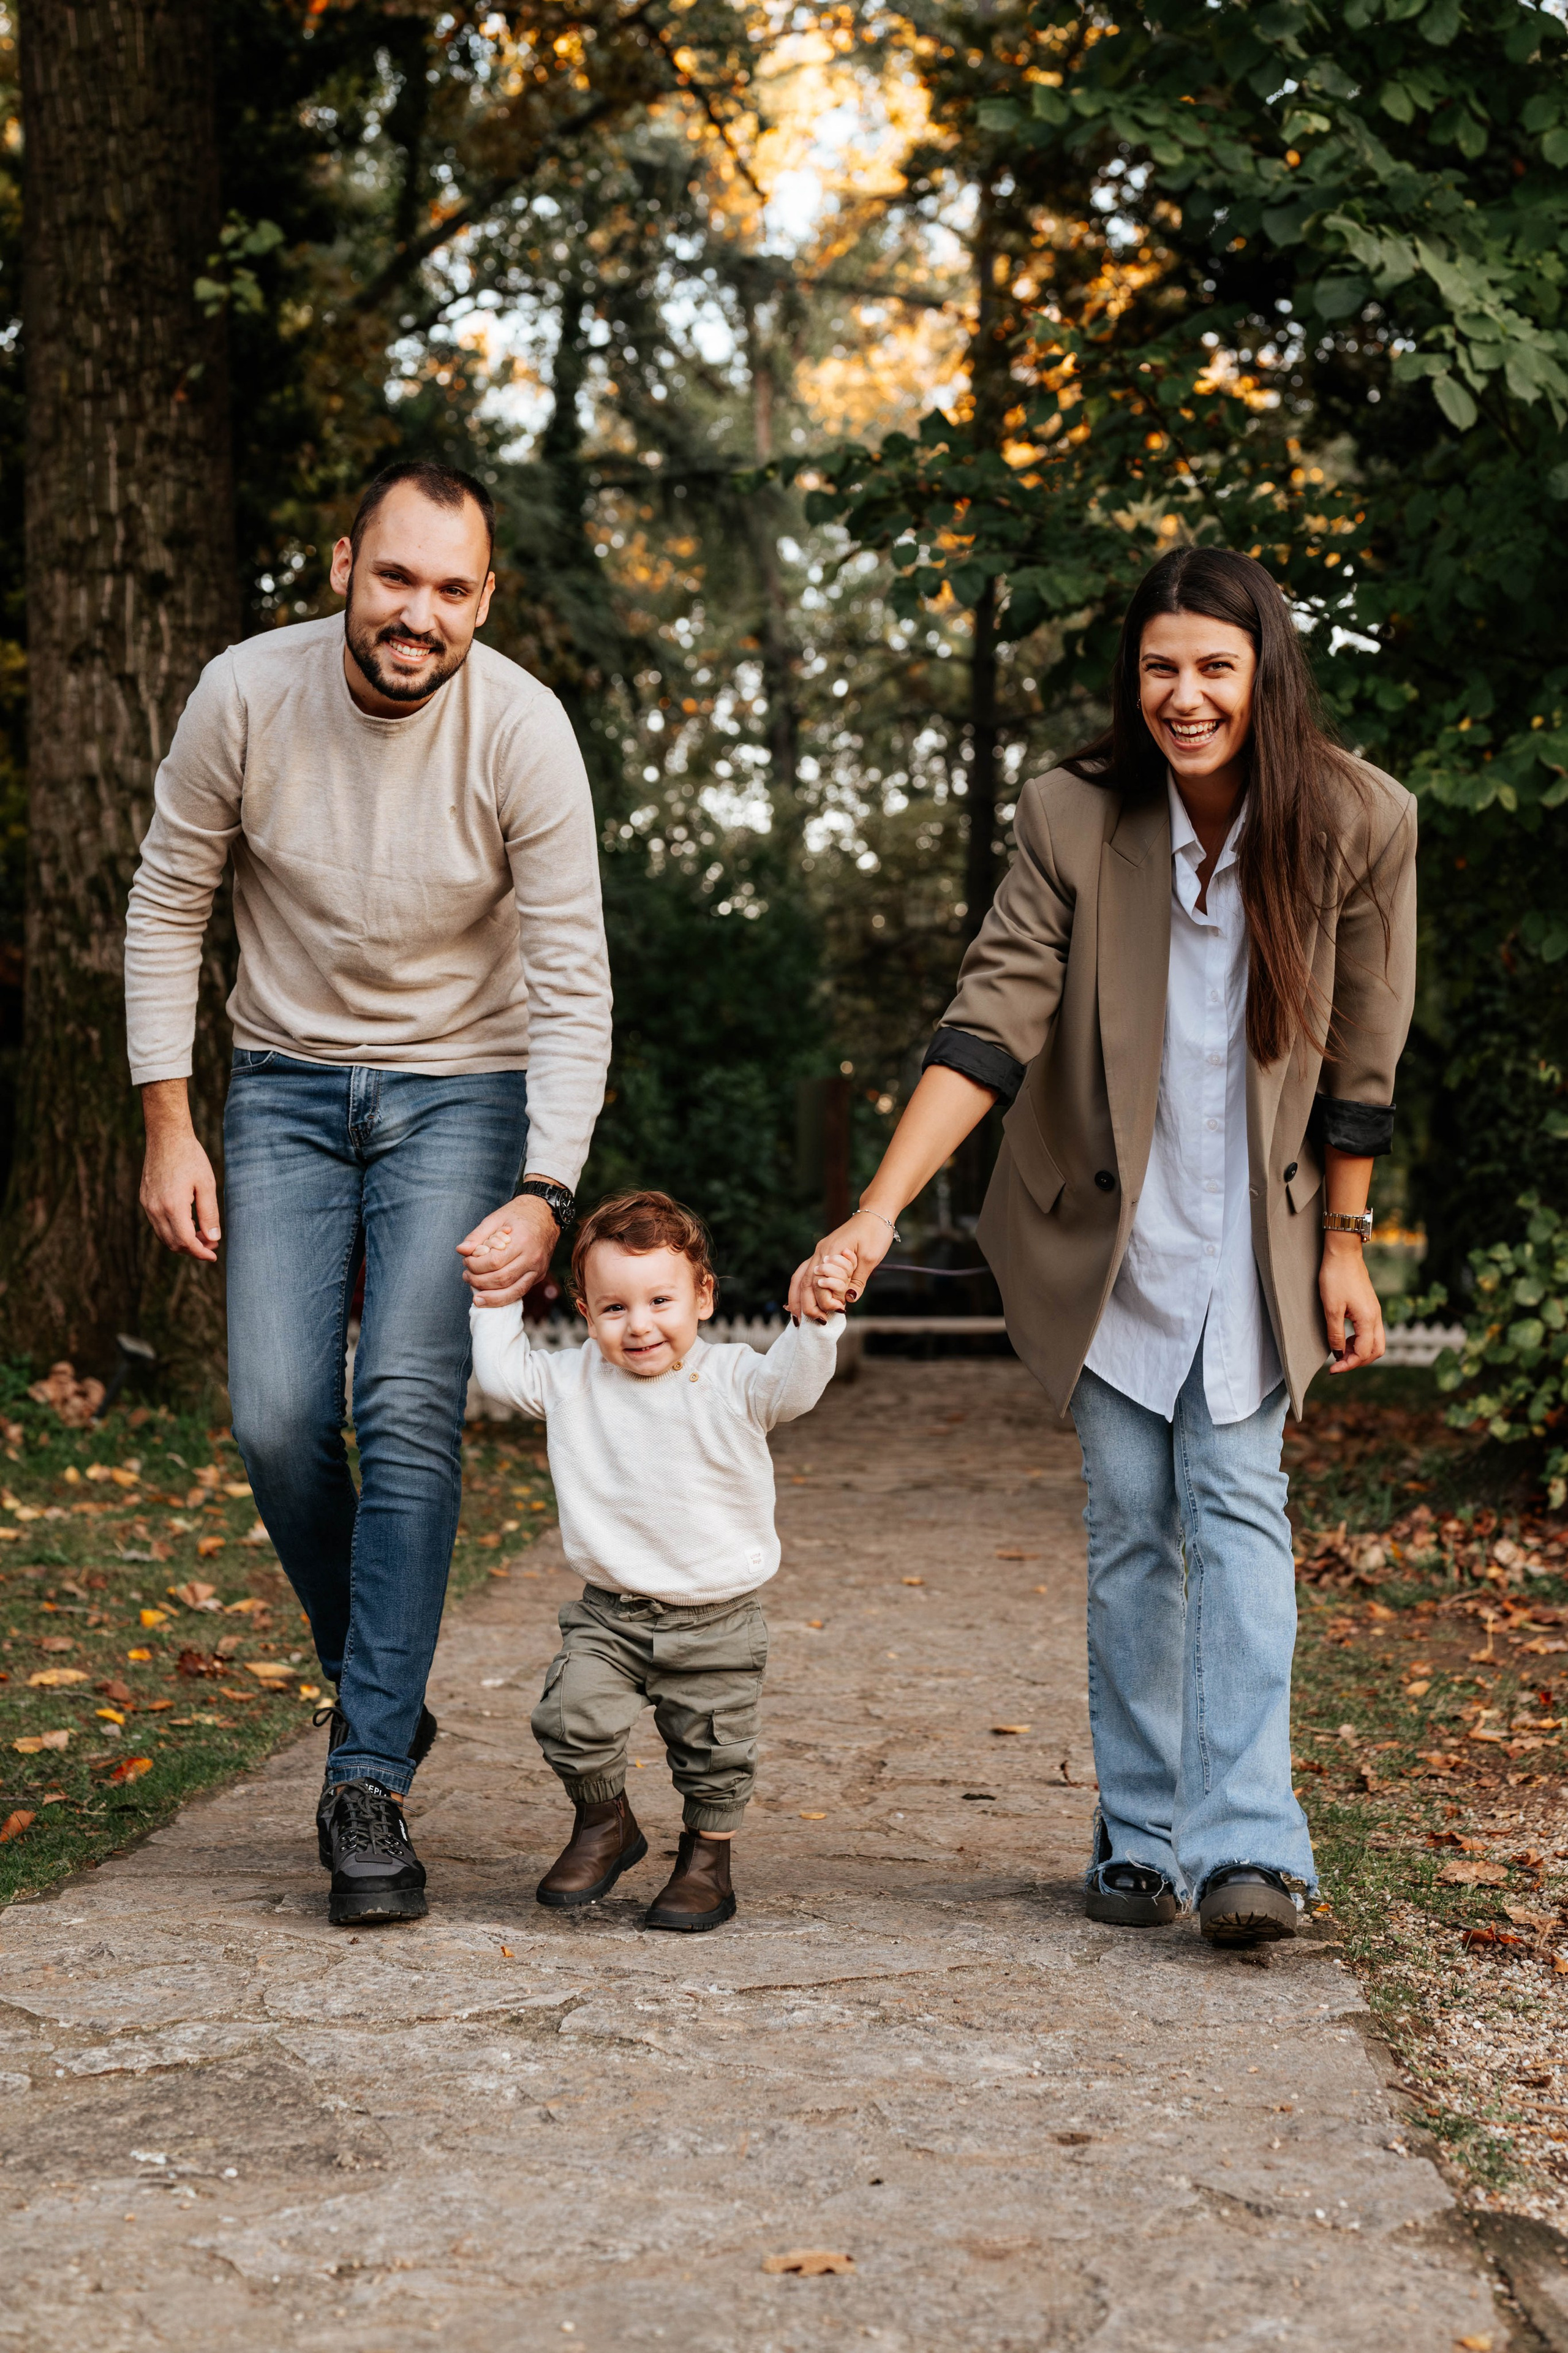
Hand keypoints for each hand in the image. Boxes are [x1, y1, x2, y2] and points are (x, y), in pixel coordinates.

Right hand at [139, 1079, 219, 1262]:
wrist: (166, 1136)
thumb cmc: (190, 1157)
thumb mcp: (207, 1185)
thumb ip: (209, 1214)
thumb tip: (213, 1239)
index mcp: (173, 1206)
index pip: (186, 1241)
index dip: (201, 1252)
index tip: (213, 1255)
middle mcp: (155, 1209)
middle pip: (173, 1243)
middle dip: (193, 1249)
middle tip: (211, 1244)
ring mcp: (147, 1204)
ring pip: (163, 1236)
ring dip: (182, 1242)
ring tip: (202, 1235)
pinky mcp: (144, 1199)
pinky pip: (157, 1224)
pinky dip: (172, 1231)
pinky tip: (187, 1224)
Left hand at [458, 1192, 559, 1308]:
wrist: (546, 1215)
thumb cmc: (519, 1214)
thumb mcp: (496, 1218)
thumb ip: (477, 1235)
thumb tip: (461, 1250)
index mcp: (522, 1240)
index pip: (495, 1262)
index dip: (476, 1266)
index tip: (466, 1261)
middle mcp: (533, 1257)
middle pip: (503, 1279)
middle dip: (479, 1282)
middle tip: (466, 1276)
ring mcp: (538, 1269)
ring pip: (514, 1292)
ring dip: (491, 1298)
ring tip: (476, 1296)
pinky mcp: (539, 1275)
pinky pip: (521, 1292)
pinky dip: (504, 1298)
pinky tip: (490, 1297)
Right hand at [788, 1210, 897, 1323]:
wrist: (875, 1213)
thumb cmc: (876, 1233)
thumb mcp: (871, 1258)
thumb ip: (858, 1280)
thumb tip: (848, 1300)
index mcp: (831, 1251)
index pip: (821, 1283)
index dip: (827, 1300)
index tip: (839, 1310)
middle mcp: (820, 1252)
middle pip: (805, 1283)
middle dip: (807, 1305)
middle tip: (817, 1322)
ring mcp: (819, 1253)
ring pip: (800, 1278)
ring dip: (797, 1299)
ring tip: (798, 1319)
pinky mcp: (823, 1254)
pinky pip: (805, 1273)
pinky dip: (801, 1289)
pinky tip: (800, 1301)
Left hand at [1320, 1234, 1384, 1373]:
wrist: (1343, 1252)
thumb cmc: (1335, 1277)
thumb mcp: (1331, 1308)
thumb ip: (1335, 1333)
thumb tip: (1338, 1353)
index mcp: (1368, 1319)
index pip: (1363, 1353)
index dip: (1348, 1364)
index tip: (1332, 1370)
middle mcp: (1376, 1317)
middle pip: (1376, 1351)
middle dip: (1358, 1361)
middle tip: (1338, 1364)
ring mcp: (1375, 1311)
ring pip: (1375, 1342)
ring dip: (1359, 1351)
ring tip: (1339, 1351)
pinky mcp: (1370, 1306)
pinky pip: (1371, 1331)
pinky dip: (1360, 1340)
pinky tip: (1344, 1337)